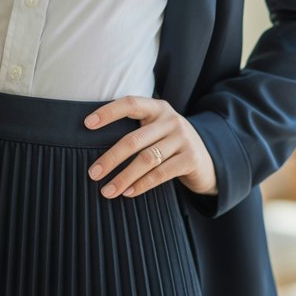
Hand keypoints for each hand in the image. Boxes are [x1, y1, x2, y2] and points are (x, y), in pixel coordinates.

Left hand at [85, 95, 217, 199]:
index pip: (130, 103)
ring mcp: (183, 138)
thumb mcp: (155, 130)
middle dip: (111, 158)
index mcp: (157, 108)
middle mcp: (171, 120)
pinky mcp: (191, 159)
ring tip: (106, 190)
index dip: (108, 112)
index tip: (87, 124)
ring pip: (146, 159)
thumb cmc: (169, 145)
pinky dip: (141, 184)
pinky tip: (128, 192)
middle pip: (134, 139)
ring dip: (123, 177)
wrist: (208, 161)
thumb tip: (92, 145)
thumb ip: (135, 130)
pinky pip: (161, 174)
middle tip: (93, 173)